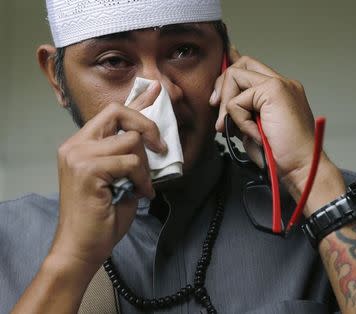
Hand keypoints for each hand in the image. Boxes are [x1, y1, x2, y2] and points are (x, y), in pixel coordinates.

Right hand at [50, 82, 165, 268]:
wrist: (83, 247)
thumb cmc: (103, 215)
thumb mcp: (120, 178)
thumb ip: (128, 155)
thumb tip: (150, 139)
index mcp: (81, 144)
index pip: (112, 113)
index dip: (137, 102)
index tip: (156, 91)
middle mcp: (75, 144)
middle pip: (118, 112)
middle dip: (146, 125)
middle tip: (160, 147)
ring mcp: (78, 155)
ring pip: (130, 140)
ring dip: (144, 165)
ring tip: (141, 185)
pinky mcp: (87, 169)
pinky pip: (130, 162)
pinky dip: (141, 178)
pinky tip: (139, 194)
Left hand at [211, 48, 344, 214]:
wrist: (301, 167)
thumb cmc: (279, 155)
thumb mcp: (253, 130)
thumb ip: (240, 113)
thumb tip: (221, 105)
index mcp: (280, 90)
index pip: (251, 67)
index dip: (232, 64)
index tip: (222, 64)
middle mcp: (282, 83)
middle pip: (242, 64)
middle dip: (223, 85)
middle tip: (220, 116)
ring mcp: (279, 84)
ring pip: (236, 76)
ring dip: (227, 105)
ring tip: (234, 129)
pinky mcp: (274, 91)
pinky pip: (238, 100)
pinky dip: (239, 120)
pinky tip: (252, 134)